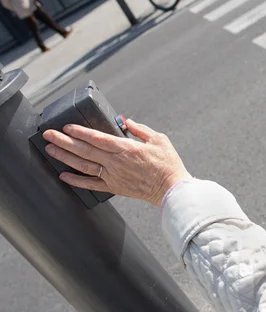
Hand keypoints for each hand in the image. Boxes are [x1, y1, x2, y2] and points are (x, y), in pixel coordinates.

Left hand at [42, 119, 191, 206]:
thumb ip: (141, 129)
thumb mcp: (159, 139)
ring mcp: (113, 176)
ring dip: (65, 157)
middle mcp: (116, 162)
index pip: (97, 138)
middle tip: (49, 134)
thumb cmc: (168, 164)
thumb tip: (126, 122)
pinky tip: (64, 175)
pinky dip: (76, 180)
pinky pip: (91, 184)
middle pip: (84, 150)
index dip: (80, 132)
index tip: (67, 126)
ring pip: (84, 165)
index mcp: (126, 148)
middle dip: (64, 141)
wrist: (171, 189)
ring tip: (51, 149)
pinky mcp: (114, 187)